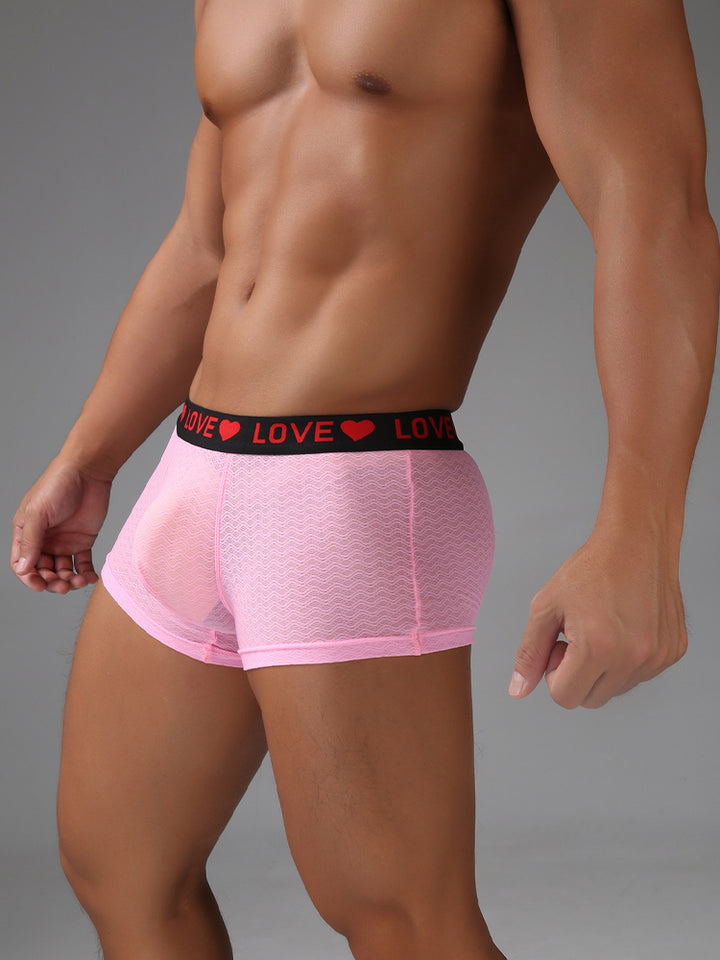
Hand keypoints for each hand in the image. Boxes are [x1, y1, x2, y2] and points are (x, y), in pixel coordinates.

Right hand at [10, 457, 111, 593]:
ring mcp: (64, 541)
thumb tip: (23, 568)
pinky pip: (83, 563)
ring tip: (78, 581)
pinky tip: (91, 578)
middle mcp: (44, 540)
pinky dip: (86, 573)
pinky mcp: (83, 540)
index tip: (41, 584)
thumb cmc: (57, 485)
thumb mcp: (38, 513)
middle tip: (63, 585)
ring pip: (63, 571)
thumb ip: (31, 541)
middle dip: (51, 582)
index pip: (22, 564)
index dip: (30, 578)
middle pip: (43, 571)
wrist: (88, 471)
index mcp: (26, 533)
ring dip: (69, 581)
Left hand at [508, 527, 687, 708]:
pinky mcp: (673, 651)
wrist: (636, 543)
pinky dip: (628, 659)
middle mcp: (633, 659)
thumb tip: (518, 690)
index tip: (560, 644)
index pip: (565, 697)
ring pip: (616, 689)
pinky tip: (625, 626)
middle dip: (577, 674)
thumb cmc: (591, 570)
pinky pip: (641, 675)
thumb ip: (529, 652)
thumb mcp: (546, 606)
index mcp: (598, 649)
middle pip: (590, 699)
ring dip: (603, 668)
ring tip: (602, 628)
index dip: (554, 672)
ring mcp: (657, 657)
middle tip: (578, 635)